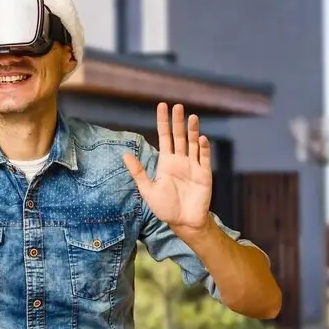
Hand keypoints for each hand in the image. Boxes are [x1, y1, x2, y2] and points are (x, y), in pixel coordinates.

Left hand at [122, 102, 212, 233]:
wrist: (183, 222)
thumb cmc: (165, 207)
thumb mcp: (147, 189)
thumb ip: (138, 171)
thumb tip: (124, 154)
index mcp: (166, 162)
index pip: (164, 137)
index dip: (163, 122)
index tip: (162, 106)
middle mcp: (180, 160)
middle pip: (179, 136)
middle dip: (178, 122)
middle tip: (178, 106)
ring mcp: (193, 166)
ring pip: (193, 144)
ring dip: (193, 131)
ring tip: (192, 117)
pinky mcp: (204, 175)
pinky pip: (204, 159)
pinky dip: (203, 148)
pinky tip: (201, 139)